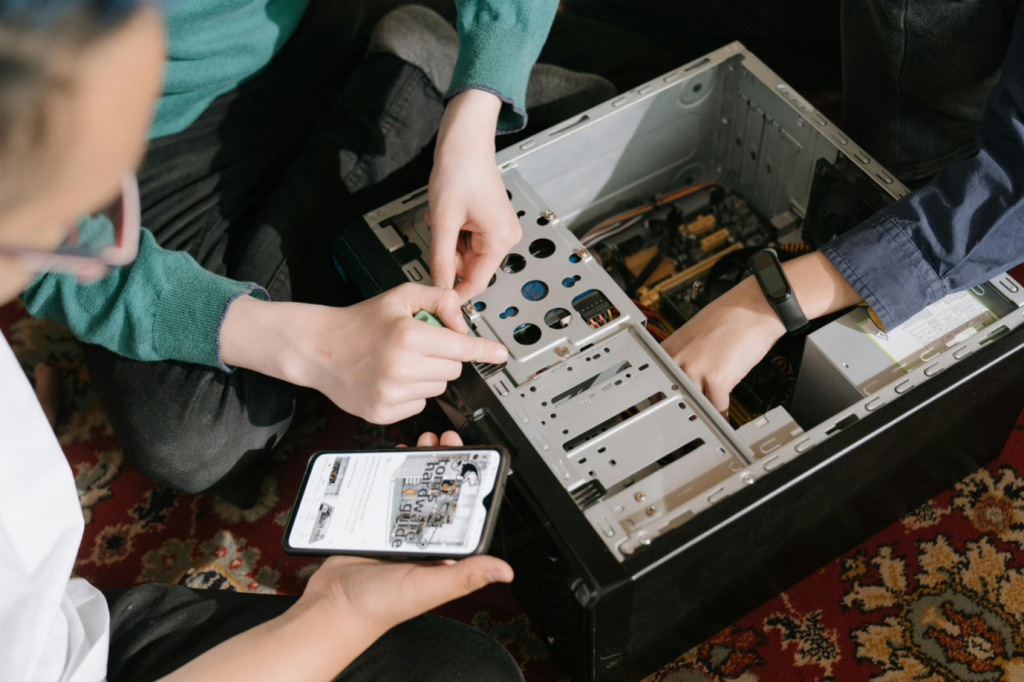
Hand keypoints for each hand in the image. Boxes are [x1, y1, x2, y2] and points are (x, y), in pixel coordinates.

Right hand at [156, 433, 511, 681]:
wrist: (331, 607)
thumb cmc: (380, 606)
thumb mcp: (428, 587)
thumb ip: (464, 576)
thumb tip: (504, 571)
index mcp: (441, 553)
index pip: (461, 511)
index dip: (466, 483)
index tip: (469, 458)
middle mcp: (421, 540)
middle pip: (437, 495)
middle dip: (443, 466)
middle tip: (445, 441)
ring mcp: (396, 530)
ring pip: (412, 490)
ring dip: (419, 465)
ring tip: (423, 443)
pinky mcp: (372, 525)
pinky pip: (384, 494)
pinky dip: (389, 475)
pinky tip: (393, 459)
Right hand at [220, 283, 508, 424]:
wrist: (319, 348)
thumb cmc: (358, 322)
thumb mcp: (400, 297)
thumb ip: (438, 300)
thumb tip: (463, 323)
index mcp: (407, 336)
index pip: (461, 348)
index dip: (484, 351)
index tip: (500, 355)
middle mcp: (401, 367)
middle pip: (453, 368)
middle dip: (444, 355)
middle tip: (419, 344)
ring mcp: (392, 394)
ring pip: (438, 387)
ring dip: (428, 374)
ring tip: (401, 360)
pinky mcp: (384, 412)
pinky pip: (420, 404)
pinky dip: (413, 392)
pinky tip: (392, 378)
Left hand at [428, 89, 521, 299]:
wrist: (465, 141)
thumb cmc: (459, 170)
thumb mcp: (443, 221)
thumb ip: (441, 260)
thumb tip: (439, 287)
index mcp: (499, 240)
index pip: (476, 283)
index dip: (454, 292)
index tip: (437, 301)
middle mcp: (506, 238)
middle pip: (471, 268)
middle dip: (449, 256)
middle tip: (437, 232)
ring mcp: (501, 230)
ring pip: (467, 255)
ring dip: (451, 243)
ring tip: (444, 217)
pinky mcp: (493, 223)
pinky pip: (470, 241)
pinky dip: (455, 233)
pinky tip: (450, 215)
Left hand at [662, 252, 861, 412]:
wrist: (754, 307)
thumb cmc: (729, 319)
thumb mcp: (693, 337)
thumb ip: (682, 359)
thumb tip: (679, 383)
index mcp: (668, 349)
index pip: (657, 384)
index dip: (664, 402)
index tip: (667, 414)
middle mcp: (677, 359)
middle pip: (675, 398)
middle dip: (685, 411)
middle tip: (691, 422)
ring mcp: (694, 369)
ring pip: (695, 404)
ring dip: (706, 413)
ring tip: (711, 417)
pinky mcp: (716, 378)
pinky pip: (718, 407)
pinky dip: (724, 414)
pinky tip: (726, 415)